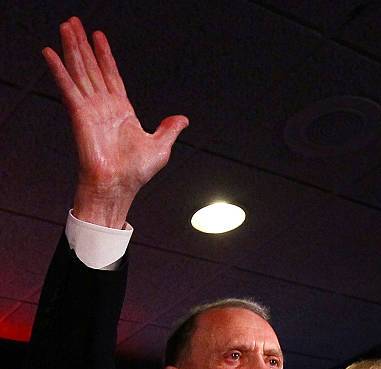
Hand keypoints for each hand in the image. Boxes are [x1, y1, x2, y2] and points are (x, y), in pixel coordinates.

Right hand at [43, 16, 188, 227]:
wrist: (118, 186)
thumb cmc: (134, 173)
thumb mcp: (160, 147)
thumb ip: (169, 129)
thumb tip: (182, 119)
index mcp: (121, 112)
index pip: (112, 76)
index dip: (105, 56)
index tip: (98, 38)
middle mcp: (104, 107)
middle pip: (92, 69)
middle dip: (84, 45)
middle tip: (75, 23)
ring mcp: (91, 110)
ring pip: (80, 72)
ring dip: (72, 49)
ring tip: (66, 27)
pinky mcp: (79, 115)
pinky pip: (68, 88)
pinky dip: (59, 70)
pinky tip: (51, 54)